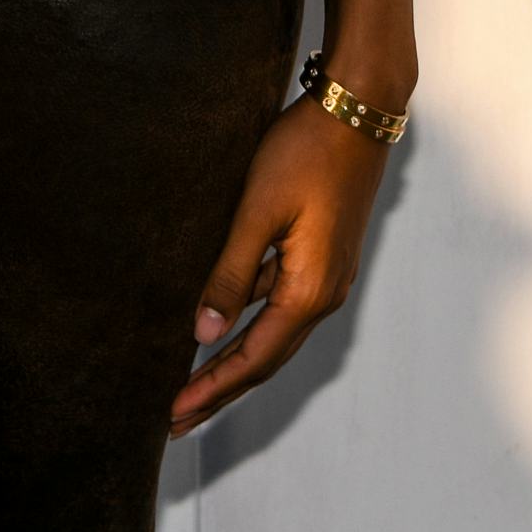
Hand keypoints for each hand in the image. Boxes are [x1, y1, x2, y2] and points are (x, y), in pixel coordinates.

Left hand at [172, 94, 391, 431]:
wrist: (358, 111)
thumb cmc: (306, 152)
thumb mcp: (257, 210)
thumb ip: (231, 273)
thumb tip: (203, 333)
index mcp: (308, 292)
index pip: (252, 359)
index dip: (211, 389)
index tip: (172, 413)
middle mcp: (323, 295)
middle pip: (265, 359)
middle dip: (219, 390)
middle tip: (174, 419)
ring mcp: (327, 278)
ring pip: (273, 335)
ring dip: (232, 362)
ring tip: (189, 382)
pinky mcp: (323, 257)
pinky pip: (281, 306)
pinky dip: (248, 326)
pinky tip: (219, 324)